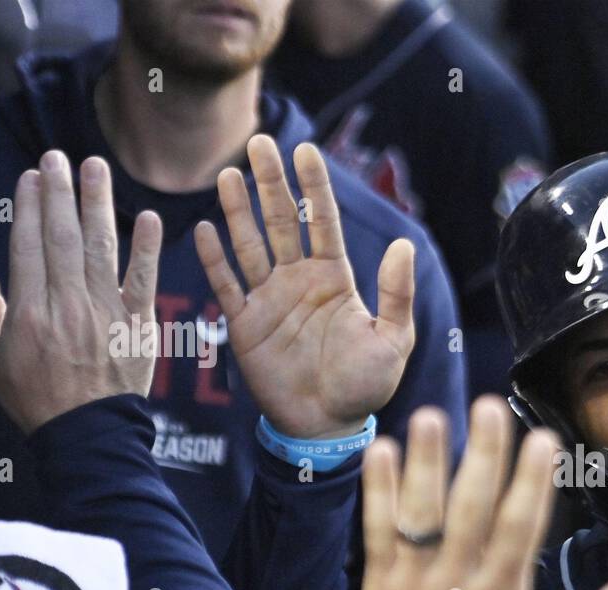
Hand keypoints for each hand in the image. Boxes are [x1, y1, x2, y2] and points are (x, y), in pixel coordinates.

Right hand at [0, 152, 161, 433]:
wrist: (88, 435)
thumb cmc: (35, 398)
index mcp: (29, 311)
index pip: (28, 245)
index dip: (29, 206)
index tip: (32, 176)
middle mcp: (68, 305)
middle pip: (62, 237)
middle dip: (59, 192)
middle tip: (59, 157)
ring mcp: (106, 313)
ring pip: (102, 248)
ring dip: (98, 204)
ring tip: (96, 168)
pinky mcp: (139, 325)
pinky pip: (144, 280)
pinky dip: (148, 248)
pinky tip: (149, 217)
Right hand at [194, 135, 415, 440]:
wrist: (326, 427)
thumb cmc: (365, 386)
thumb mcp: (393, 341)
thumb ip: (396, 295)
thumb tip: (404, 245)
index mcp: (334, 280)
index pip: (321, 222)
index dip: (313, 186)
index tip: (305, 150)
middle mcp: (298, 282)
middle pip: (280, 222)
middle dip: (270, 183)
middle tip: (259, 143)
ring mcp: (269, 300)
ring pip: (249, 245)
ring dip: (238, 211)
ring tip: (229, 174)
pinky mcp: (244, 325)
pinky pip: (226, 285)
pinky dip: (214, 258)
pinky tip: (203, 228)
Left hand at [356, 396, 607, 589]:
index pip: (520, 528)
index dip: (532, 482)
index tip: (543, 439)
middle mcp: (458, 579)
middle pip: (472, 508)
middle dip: (484, 456)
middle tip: (491, 407)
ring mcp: (415, 578)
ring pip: (421, 513)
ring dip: (427, 463)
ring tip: (433, 416)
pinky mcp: (380, 581)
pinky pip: (377, 530)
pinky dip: (378, 492)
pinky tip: (381, 450)